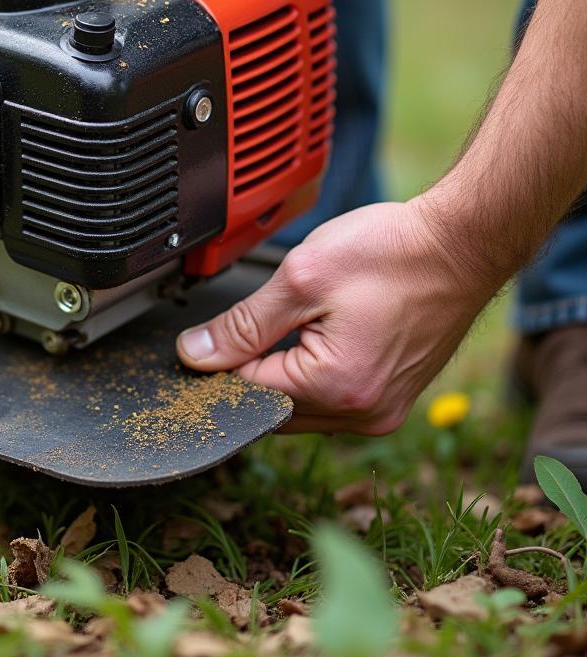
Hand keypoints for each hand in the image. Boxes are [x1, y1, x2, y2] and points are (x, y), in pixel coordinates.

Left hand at [176, 199, 501, 433]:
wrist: (461, 243)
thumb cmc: (392, 252)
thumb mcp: (302, 277)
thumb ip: (243, 324)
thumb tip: (195, 354)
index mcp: (336, 387)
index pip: (245, 393)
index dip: (217, 363)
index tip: (206, 335)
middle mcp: (363, 412)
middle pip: (272, 408)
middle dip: (249, 370)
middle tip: (249, 321)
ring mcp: (381, 410)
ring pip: (299, 407)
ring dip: (279, 373)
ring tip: (289, 321)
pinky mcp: (391, 397)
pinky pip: (330, 399)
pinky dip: (310, 375)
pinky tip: (313, 336)